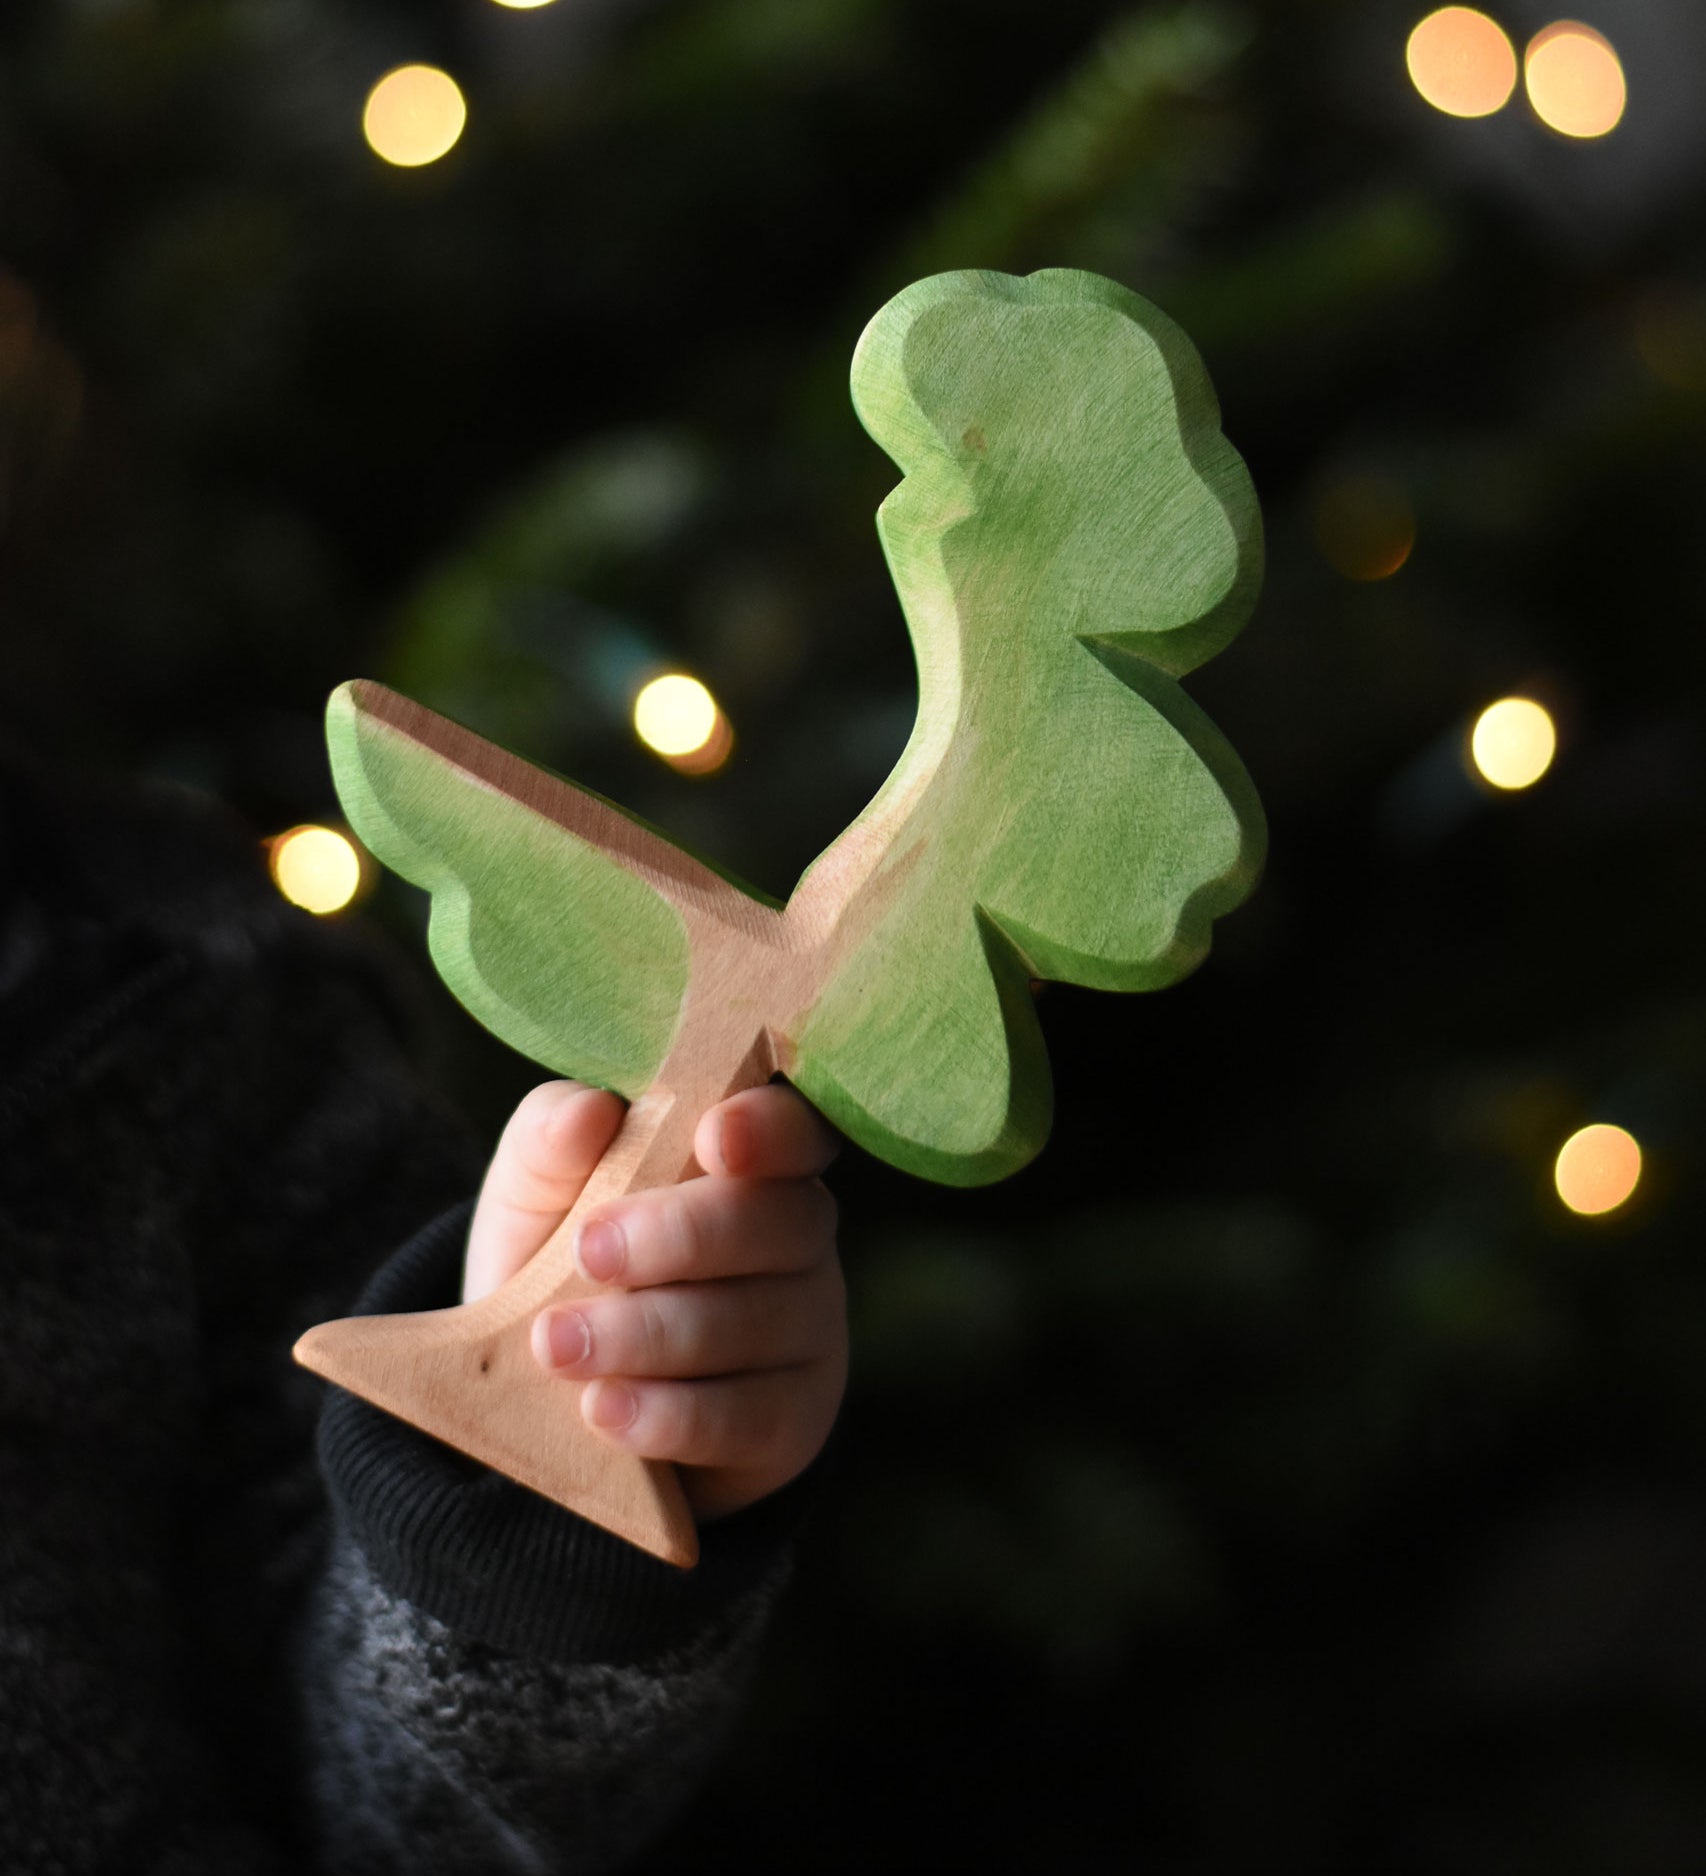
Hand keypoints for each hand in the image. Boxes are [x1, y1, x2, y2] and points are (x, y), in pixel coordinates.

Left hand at [463, 1080, 845, 1521]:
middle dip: (679, 1236)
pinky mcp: (792, 1421)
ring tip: (558, 1345)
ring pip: (752, 1323)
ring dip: (647, 1334)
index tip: (709, 1138)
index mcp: (750, 1159)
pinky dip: (668, 1414)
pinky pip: (747, 1417)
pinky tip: (603, 1407)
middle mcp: (798, 1237)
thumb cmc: (558, 1261)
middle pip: (778, 1222)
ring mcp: (807, 1331)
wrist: (545, 1393)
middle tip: (586, 1252)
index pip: (792, 1129)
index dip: (766, 1129)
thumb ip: (551, 1135)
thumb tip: (590, 1112)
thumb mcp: (536, 1190)